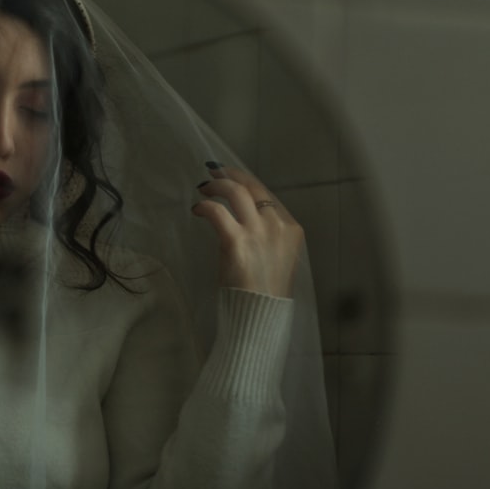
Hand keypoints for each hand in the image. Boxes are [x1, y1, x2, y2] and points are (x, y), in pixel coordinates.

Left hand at [191, 163, 301, 298]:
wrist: (259, 316)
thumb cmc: (265, 293)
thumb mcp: (278, 259)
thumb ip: (268, 237)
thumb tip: (245, 219)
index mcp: (291, 229)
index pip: (268, 196)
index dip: (248, 184)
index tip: (233, 180)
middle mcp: (278, 226)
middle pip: (253, 187)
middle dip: (232, 174)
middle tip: (214, 172)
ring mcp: (259, 232)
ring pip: (236, 191)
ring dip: (217, 184)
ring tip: (204, 188)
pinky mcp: (237, 241)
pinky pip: (217, 211)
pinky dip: (205, 205)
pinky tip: (197, 209)